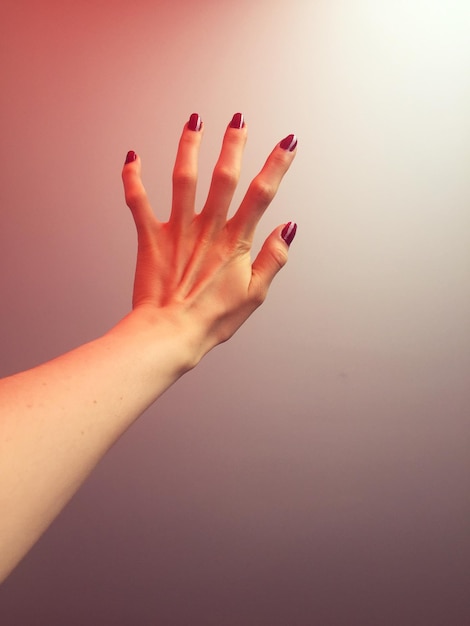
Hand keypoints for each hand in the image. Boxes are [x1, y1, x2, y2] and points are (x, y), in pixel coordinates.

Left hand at [122, 113, 296, 363]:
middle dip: (234, 144)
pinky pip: (138, 201)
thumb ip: (273, 258)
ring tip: (194, 121)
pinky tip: (132, 157)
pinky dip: (133, 178)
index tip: (288, 141)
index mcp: (235, 241)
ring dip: (189, 147)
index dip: (277, 165)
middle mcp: (207, 228)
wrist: (170, 334)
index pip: (261, 194)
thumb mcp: (254, 294)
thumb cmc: (211, 319)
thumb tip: (289, 227)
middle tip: (239, 120)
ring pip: (184, 178)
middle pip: (224, 176)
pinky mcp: (151, 237)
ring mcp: (177, 230)